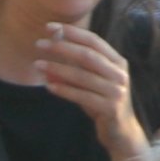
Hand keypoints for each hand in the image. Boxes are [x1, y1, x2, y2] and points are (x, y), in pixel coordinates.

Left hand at [25, 20, 136, 136]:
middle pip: (87, 56)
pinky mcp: (110, 108)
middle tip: (39, 44)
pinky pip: (82, 96)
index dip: (72, 32)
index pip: (93, 41)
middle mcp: (119, 74)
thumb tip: (47, 54)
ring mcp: (117, 91)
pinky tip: (49, 85)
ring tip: (38, 65)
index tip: (49, 27)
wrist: (121, 133)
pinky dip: (64, 89)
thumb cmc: (102, 102)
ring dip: (57, 68)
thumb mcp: (91, 81)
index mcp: (118, 62)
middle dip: (61, 48)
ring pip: (82, 76)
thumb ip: (75, 68)